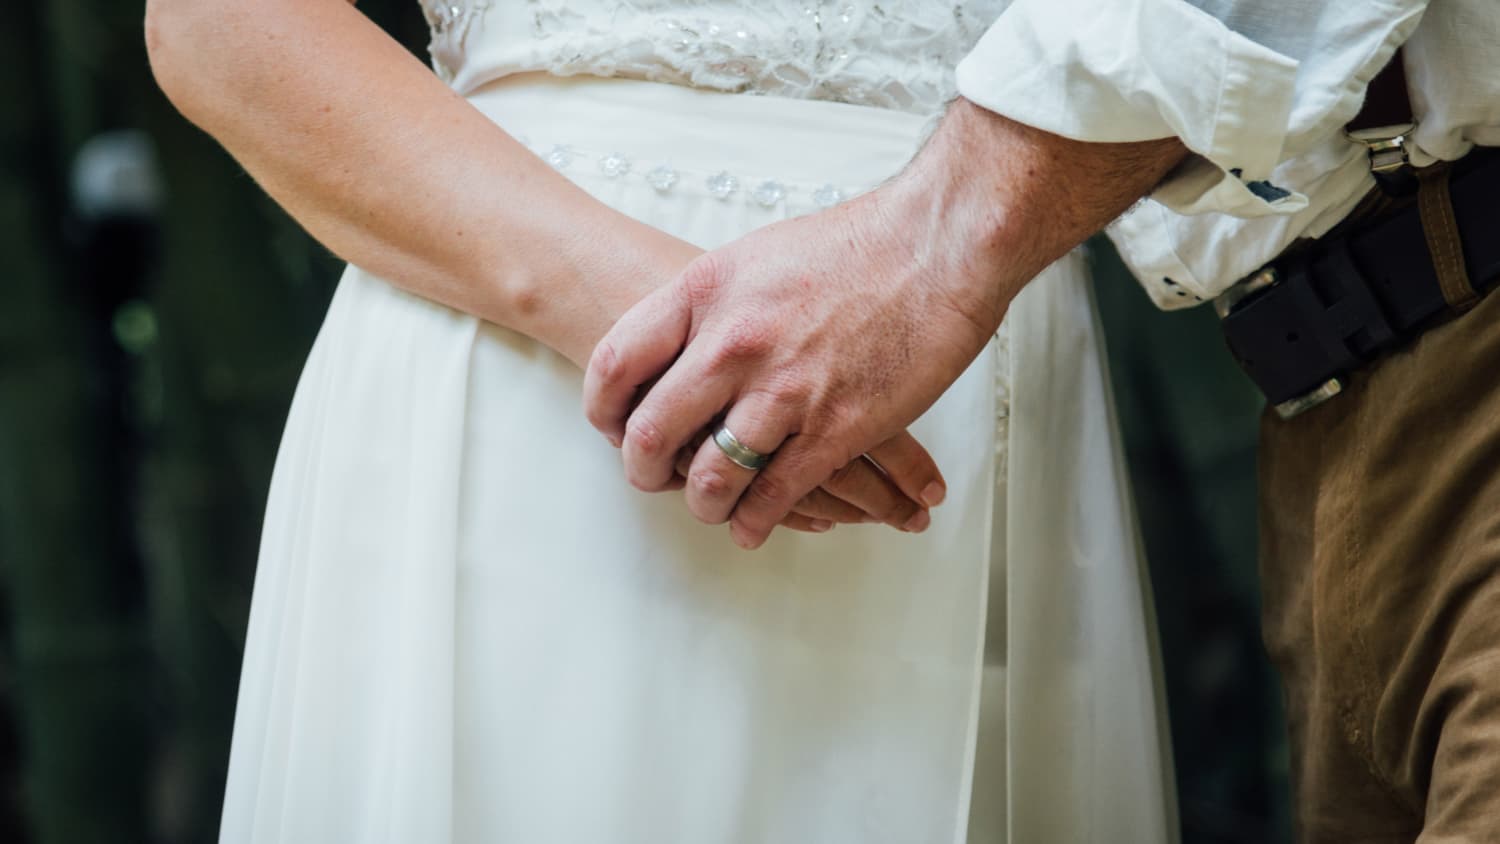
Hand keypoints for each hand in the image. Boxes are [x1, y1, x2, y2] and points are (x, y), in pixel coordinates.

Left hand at [580, 223, 942, 535]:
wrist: (938, 243)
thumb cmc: (856, 244)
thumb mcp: (756, 256)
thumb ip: (711, 302)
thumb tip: (679, 341)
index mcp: (705, 292)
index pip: (616, 362)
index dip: (602, 407)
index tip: (610, 426)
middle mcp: (733, 344)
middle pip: (652, 432)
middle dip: (643, 470)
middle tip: (652, 479)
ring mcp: (783, 390)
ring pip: (710, 477)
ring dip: (702, 504)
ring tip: (708, 507)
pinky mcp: (835, 428)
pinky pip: (775, 495)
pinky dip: (756, 520)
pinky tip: (751, 525)